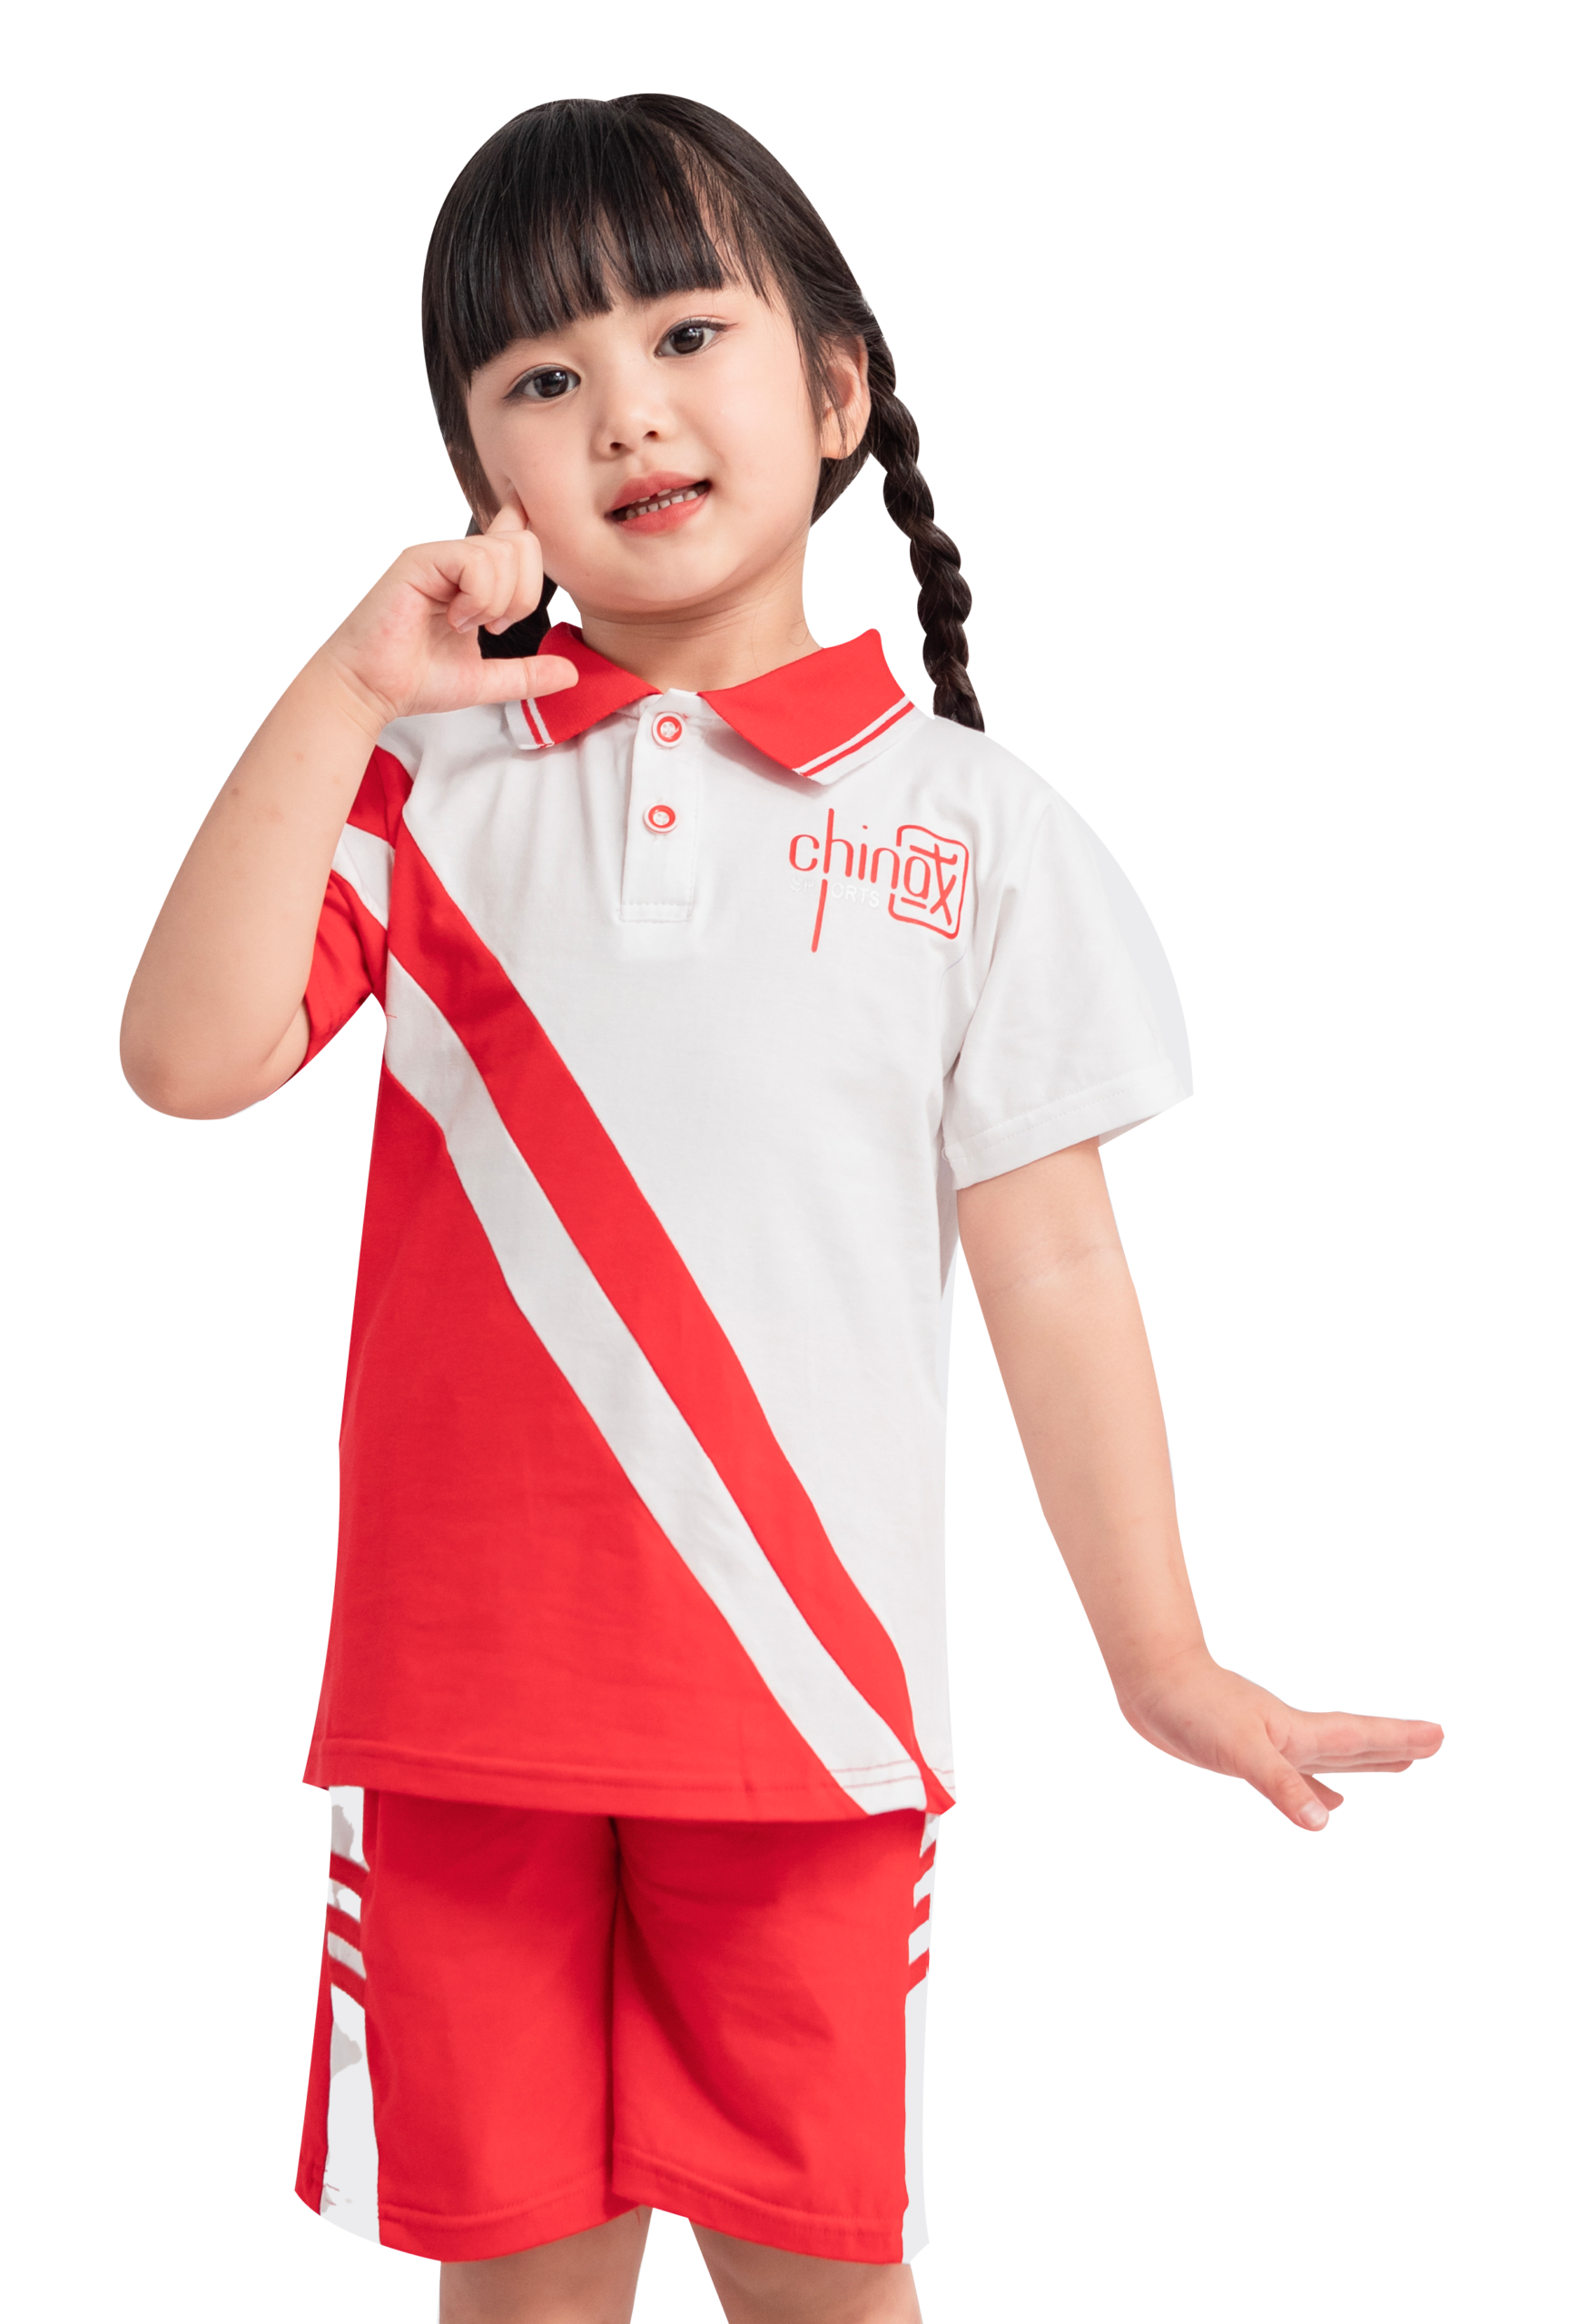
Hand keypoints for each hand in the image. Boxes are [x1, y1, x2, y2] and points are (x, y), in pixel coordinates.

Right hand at [314, 501, 576, 728]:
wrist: (370, 690)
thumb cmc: (415, 680)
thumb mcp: (485, 680)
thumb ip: (528, 674)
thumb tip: (571, 673)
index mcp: (473, 577)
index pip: (515, 535)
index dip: (533, 538)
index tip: (534, 571)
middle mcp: (458, 559)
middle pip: (525, 543)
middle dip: (525, 594)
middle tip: (494, 626)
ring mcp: (439, 555)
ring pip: (505, 553)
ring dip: (497, 602)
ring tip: (466, 625)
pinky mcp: (422, 559)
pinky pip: (476, 561)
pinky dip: (478, 597)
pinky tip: (455, 619)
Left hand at [1119, 1652, 1444, 1831]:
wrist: (1151, 1681)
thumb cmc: (1194, 1710)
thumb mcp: (1241, 1752)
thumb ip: (1282, 1786)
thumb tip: (1325, 1823)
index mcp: (1298, 1734)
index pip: (1360, 1737)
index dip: (1399, 1739)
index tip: (1439, 1735)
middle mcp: (1291, 1735)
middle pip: (1355, 1742)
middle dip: (1394, 1746)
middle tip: (1433, 1742)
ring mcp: (1269, 1741)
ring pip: (1330, 1756)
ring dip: (1362, 1763)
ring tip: (1396, 1768)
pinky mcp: (1245, 1750)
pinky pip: (1292, 1773)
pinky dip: (1312, 1788)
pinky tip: (1324, 1801)